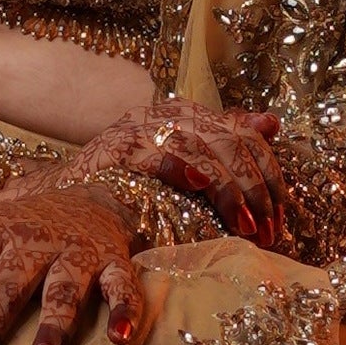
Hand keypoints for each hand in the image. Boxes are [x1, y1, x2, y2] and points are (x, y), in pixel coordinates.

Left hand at [0, 177, 148, 344]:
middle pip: (6, 290)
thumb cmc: (15, 224)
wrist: (85, 191)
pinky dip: (126, 309)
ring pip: (61, 292)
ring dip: (50, 329)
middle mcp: (31, 244)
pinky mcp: (112, 261)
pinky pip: (121, 286)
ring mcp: (74, 253)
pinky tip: (122, 338)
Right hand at [74, 99, 290, 248]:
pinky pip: (153, 153)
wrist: (66, 196)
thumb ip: (225, 140)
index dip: (269, 177)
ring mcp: (140, 129)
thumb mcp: (182, 160)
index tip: (279, 218)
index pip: (244, 135)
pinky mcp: (115, 148)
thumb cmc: (129, 184)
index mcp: (188, 114)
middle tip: (266, 230)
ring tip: (244, 225)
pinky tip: (199, 186)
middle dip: (254, 190)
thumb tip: (271, 123)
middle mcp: (166, 114)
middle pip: (227, 142)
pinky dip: (179, 167)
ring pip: (199, 147)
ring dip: (227, 189)